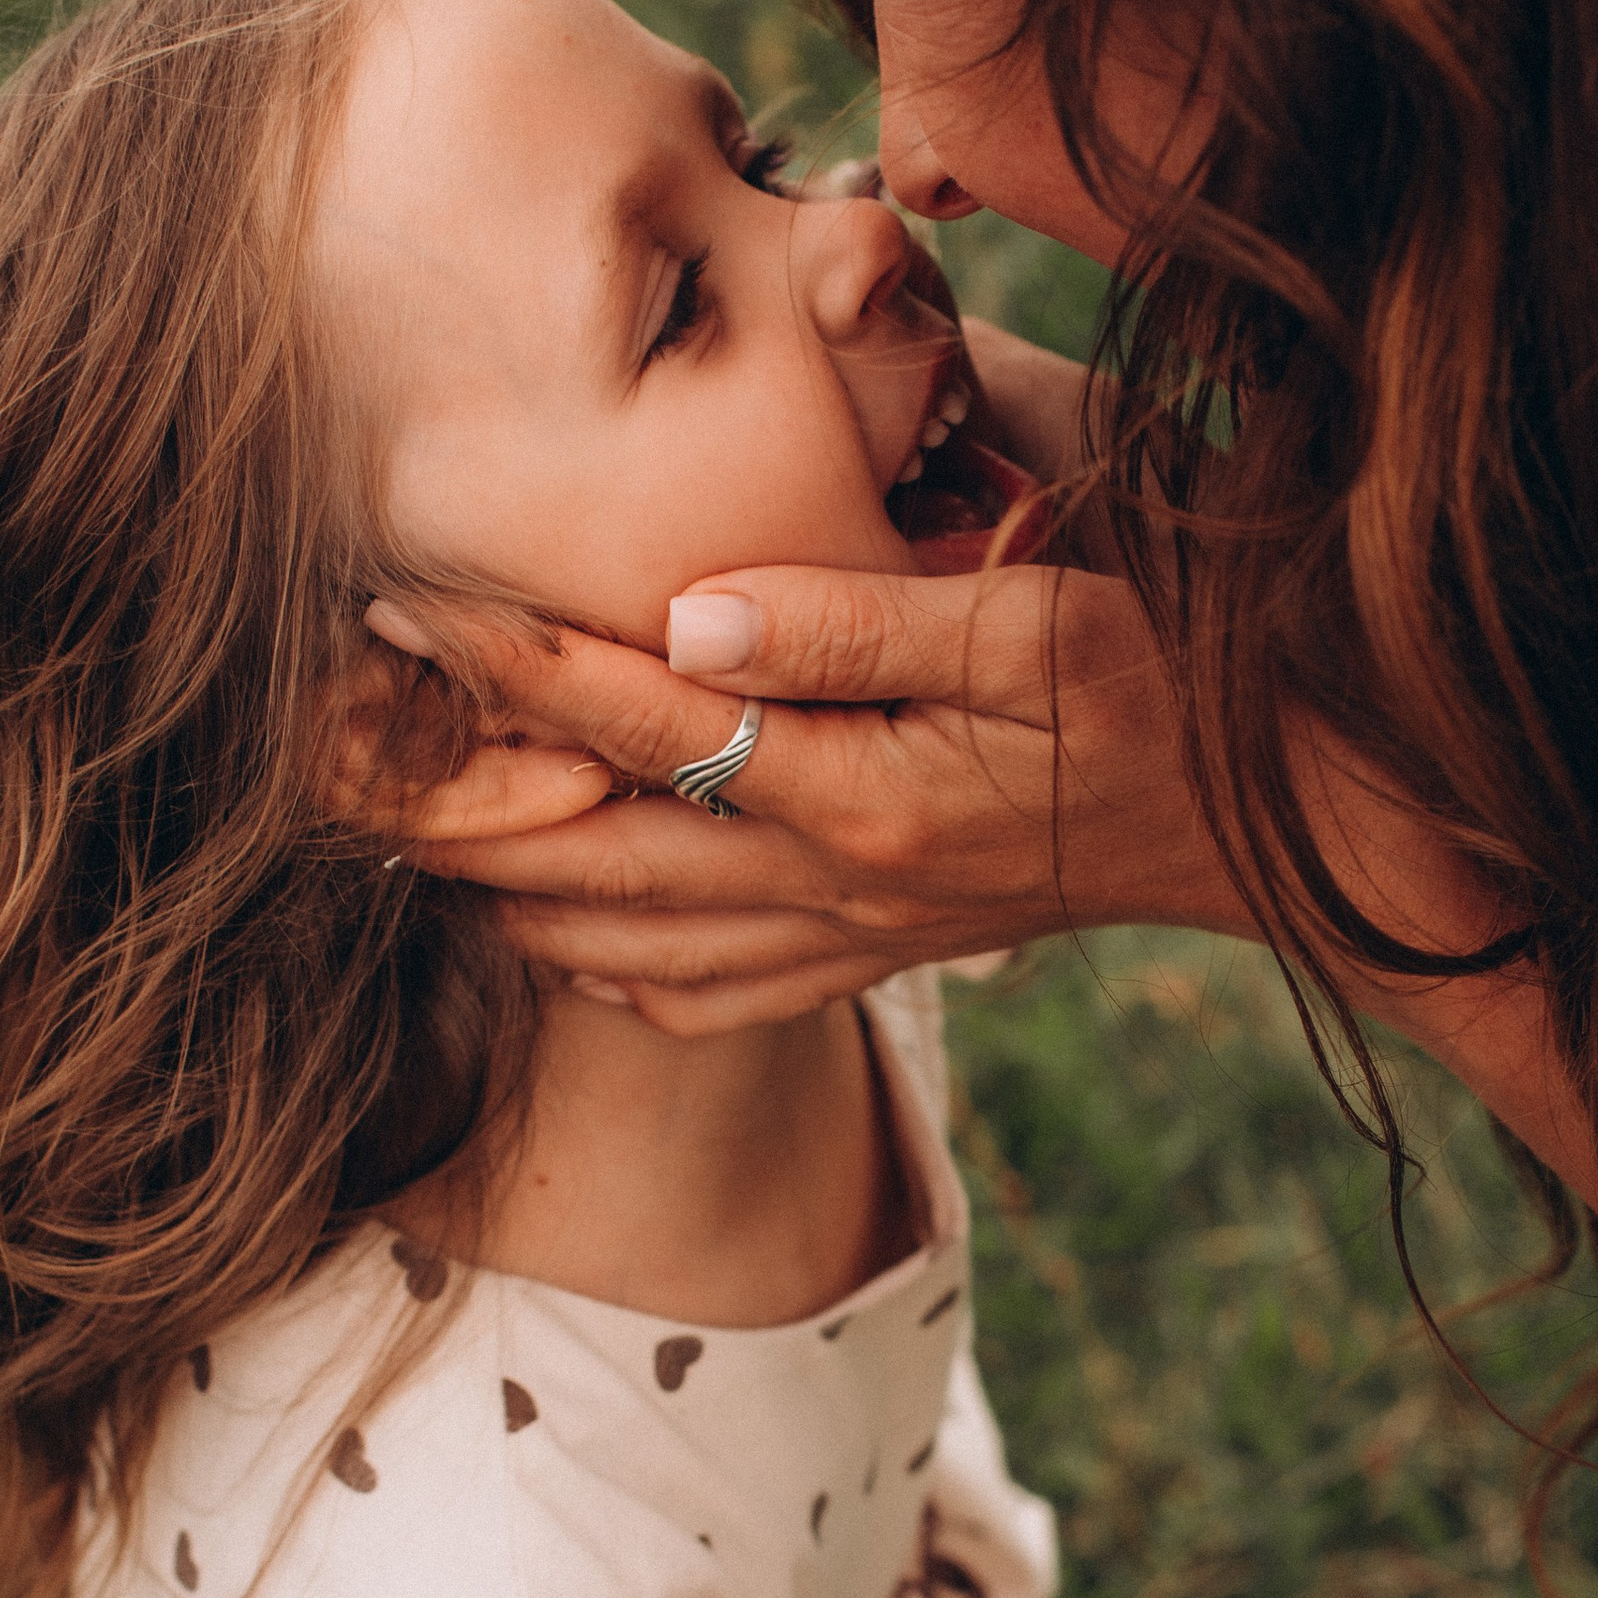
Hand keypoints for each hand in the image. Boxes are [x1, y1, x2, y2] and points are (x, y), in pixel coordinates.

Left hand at [375, 558, 1253, 1028]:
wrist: (1270, 830)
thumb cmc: (1168, 693)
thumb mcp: (1042, 622)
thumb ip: (865, 618)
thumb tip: (693, 606)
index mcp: (864, 797)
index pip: (639, 719)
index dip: (503, 658)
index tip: (390, 601)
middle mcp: (832, 890)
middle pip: (583, 857)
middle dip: (443, 800)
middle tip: (326, 742)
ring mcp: (840, 941)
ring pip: (612, 941)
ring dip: (495, 885)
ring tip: (394, 813)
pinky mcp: (862, 960)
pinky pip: (689, 996)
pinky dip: (593, 964)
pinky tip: (544, 913)